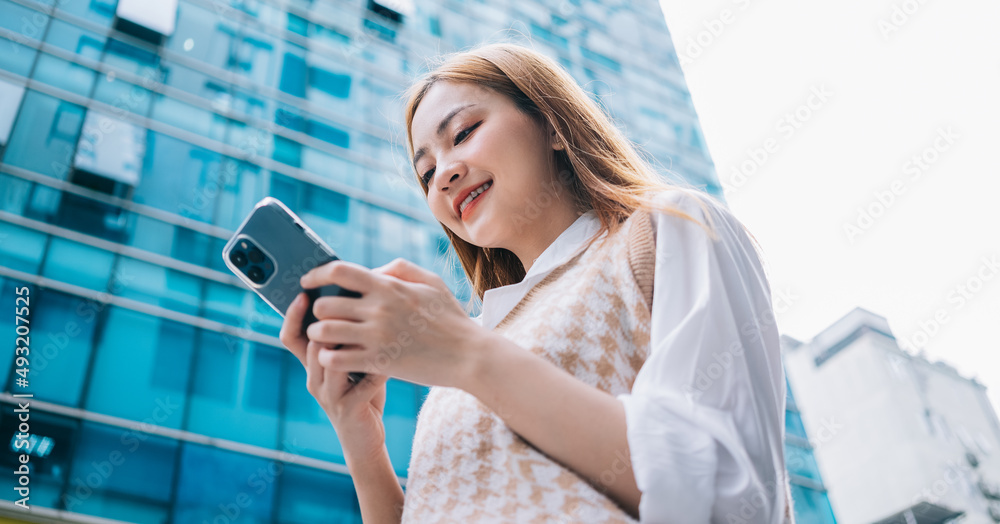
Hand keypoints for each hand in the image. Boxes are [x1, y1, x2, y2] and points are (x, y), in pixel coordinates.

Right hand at [279, 291, 389, 458]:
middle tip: (348, 302)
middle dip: (327, 321)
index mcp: (312, 365)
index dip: (293, 314)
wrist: (366, 440)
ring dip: (352, 341)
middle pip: (310, 343)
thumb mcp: (350, 365)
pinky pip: (362, 381)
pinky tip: (395, 361)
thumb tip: (357, 300)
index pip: (291, 335)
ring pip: (330, 359)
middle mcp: (314, 378)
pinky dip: (379, 367)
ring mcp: (328, 395)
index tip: (304, 292)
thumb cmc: (361, 394)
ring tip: (373, 327)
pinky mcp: (347, 408)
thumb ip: (348, 339)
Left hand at [300, 258, 482, 387]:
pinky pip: (336, 358)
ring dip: (319, 334)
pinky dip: (328, 357)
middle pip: (325, 303)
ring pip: (325, 332)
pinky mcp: (379, 362)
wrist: (469, 355)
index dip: (316, 274)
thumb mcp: (431, 282)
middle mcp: (379, 309)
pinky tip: (335, 357)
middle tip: (322, 316)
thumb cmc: (451, 318)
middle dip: (318, 309)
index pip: (339, 271)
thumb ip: (399, 269)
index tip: (307, 281)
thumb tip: (371, 269)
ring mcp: (377, 337)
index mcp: (389, 286)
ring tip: (325, 337)